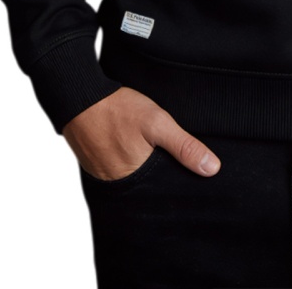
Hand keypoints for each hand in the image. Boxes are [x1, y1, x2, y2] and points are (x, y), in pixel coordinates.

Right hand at [62, 86, 221, 180]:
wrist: (79, 97)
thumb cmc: (118, 109)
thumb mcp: (157, 123)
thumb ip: (184, 146)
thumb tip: (212, 169)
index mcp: (138, 180)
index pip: (165, 193)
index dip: (178, 185)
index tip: (193, 177)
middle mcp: (119, 185)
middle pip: (150, 188)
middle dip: (163, 178)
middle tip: (170, 159)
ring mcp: (105, 176)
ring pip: (135, 180)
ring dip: (146, 170)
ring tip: (153, 153)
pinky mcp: (96, 165)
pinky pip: (118, 171)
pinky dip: (129, 163)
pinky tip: (134, 148)